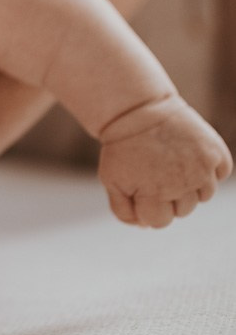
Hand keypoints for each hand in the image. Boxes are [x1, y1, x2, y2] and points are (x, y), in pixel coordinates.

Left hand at [98, 93, 232, 227]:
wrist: (138, 108)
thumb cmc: (123, 147)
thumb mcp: (111, 179)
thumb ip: (124, 211)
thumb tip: (146, 226)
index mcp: (154, 194)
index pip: (160, 222)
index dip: (149, 207)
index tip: (142, 187)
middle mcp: (182, 184)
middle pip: (183, 211)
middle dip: (169, 196)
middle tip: (157, 170)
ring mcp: (201, 168)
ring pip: (204, 195)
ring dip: (191, 184)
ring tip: (173, 162)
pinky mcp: (215, 152)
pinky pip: (221, 172)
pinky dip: (211, 167)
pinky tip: (191, 154)